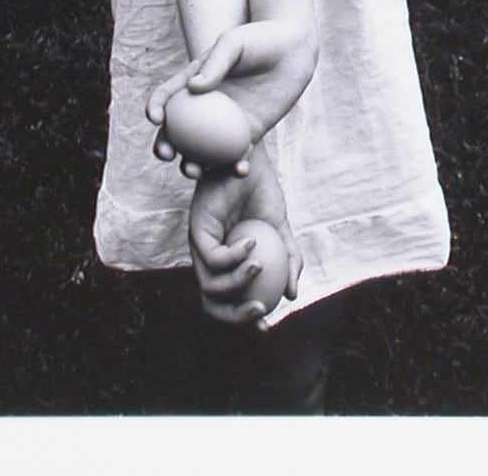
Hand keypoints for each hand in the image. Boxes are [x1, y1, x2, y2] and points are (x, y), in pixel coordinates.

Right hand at [146, 18, 315, 178]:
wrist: (293, 51)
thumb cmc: (259, 39)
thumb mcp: (234, 42)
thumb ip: (215, 63)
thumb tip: (193, 87)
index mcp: (193, 82)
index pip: (167, 98)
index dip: (155, 108)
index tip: (155, 118)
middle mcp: (206, 107)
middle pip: (177, 132)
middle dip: (164, 147)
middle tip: (167, 154)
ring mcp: (226, 123)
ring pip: (203, 151)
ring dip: (193, 165)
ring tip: (195, 171)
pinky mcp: (249, 134)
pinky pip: (238, 155)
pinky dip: (235, 166)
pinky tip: (239, 169)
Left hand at [187, 145, 303, 327]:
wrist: (249, 161)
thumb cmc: (262, 193)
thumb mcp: (281, 230)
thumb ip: (289, 260)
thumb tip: (292, 295)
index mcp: (226, 265)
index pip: (228, 303)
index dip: (243, 320)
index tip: (266, 326)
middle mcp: (209, 260)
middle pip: (211, 304)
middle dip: (234, 317)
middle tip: (261, 310)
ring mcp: (199, 246)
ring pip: (210, 284)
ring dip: (238, 282)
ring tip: (261, 265)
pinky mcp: (195, 229)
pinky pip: (213, 256)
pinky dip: (234, 256)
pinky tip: (251, 243)